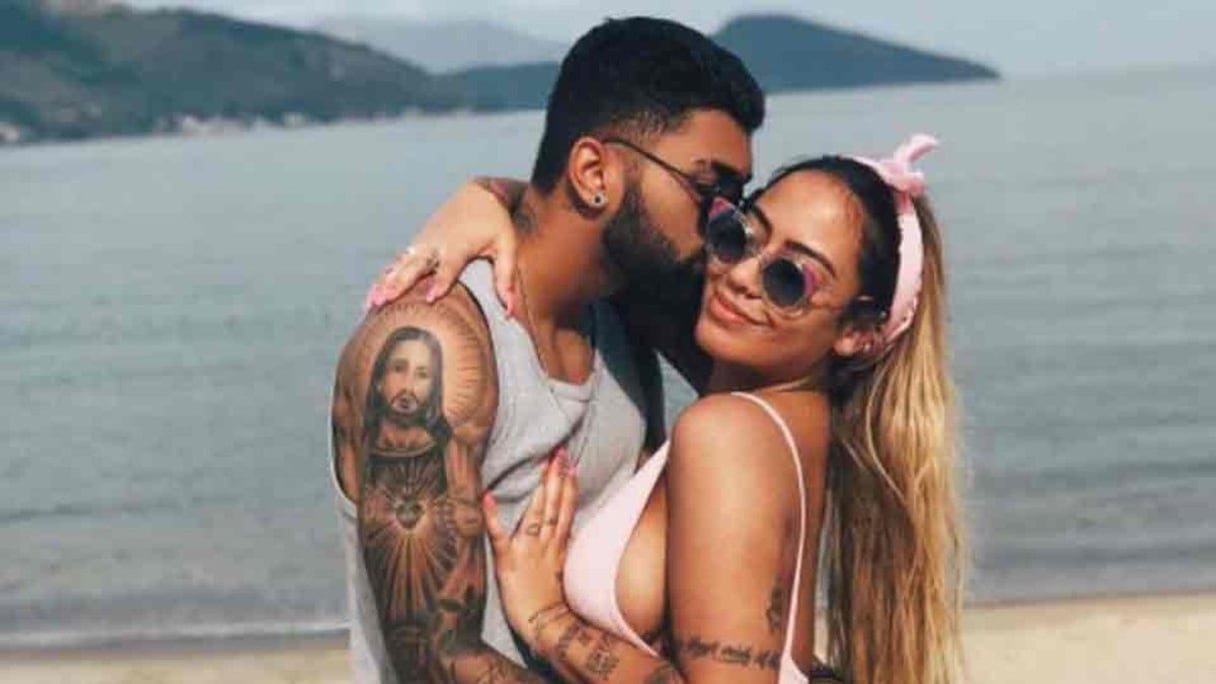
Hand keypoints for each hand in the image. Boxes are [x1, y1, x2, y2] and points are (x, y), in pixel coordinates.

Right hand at [364, 179, 519, 313]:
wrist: (479, 194)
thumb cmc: (495, 223)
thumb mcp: (507, 246)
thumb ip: (506, 277)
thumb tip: (510, 310)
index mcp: (459, 244)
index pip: (449, 266)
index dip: (441, 281)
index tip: (431, 298)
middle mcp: (436, 243)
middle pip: (416, 266)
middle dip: (400, 284)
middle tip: (386, 301)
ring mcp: (424, 243)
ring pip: (401, 265)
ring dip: (386, 283)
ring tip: (372, 303)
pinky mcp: (418, 244)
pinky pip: (398, 263)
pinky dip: (385, 278)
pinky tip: (373, 294)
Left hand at [482, 449, 578, 650]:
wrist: (546, 626)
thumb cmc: (553, 603)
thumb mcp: (563, 570)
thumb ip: (563, 546)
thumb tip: (567, 527)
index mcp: (558, 545)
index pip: (566, 509)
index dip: (568, 485)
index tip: (571, 464)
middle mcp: (546, 543)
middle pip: (554, 505)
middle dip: (557, 477)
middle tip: (559, 452)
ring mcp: (528, 550)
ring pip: (537, 514)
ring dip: (540, 488)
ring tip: (543, 464)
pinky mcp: (507, 561)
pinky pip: (498, 536)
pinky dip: (492, 516)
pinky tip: (486, 496)